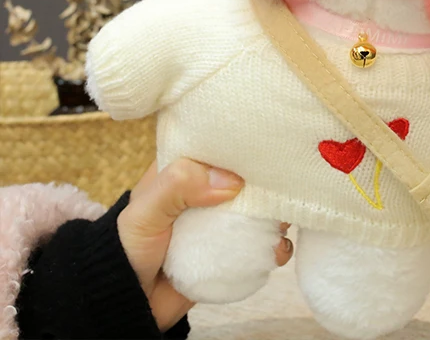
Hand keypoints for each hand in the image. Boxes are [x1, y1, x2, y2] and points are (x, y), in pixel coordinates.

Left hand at [117, 159, 292, 330]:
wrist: (129, 304)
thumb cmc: (129, 249)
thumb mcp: (146, 210)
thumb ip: (180, 184)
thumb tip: (233, 181)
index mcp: (184, 169)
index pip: (219, 146)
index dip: (243, 143)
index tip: (268, 144)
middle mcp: (207, 191)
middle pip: (248, 178)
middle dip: (270, 182)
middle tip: (283, 188)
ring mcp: (222, 222)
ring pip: (261, 210)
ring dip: (277, 215)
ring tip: (281, 222)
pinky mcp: (233, 252)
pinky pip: (263, 245)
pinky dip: (277, 246)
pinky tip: (278, 249)